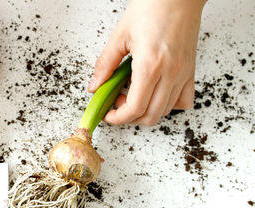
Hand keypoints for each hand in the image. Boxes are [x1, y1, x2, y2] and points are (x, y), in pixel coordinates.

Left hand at [88, 0, 206, 125]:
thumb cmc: (153, 6)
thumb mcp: (120, 35)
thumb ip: (106, 64)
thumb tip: (96, 85)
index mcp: (150, 65)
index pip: (134, 108)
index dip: (118, 118)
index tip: (108, 114)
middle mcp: (170, 73)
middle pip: (150, 116)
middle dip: (129, 117)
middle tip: (117, 103)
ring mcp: (183, 73)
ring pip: (166, 111)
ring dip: (146, 111)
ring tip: (133, 95)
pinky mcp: (190, 70)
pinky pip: (184, 100)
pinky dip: (169, 105)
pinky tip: (156, 94)